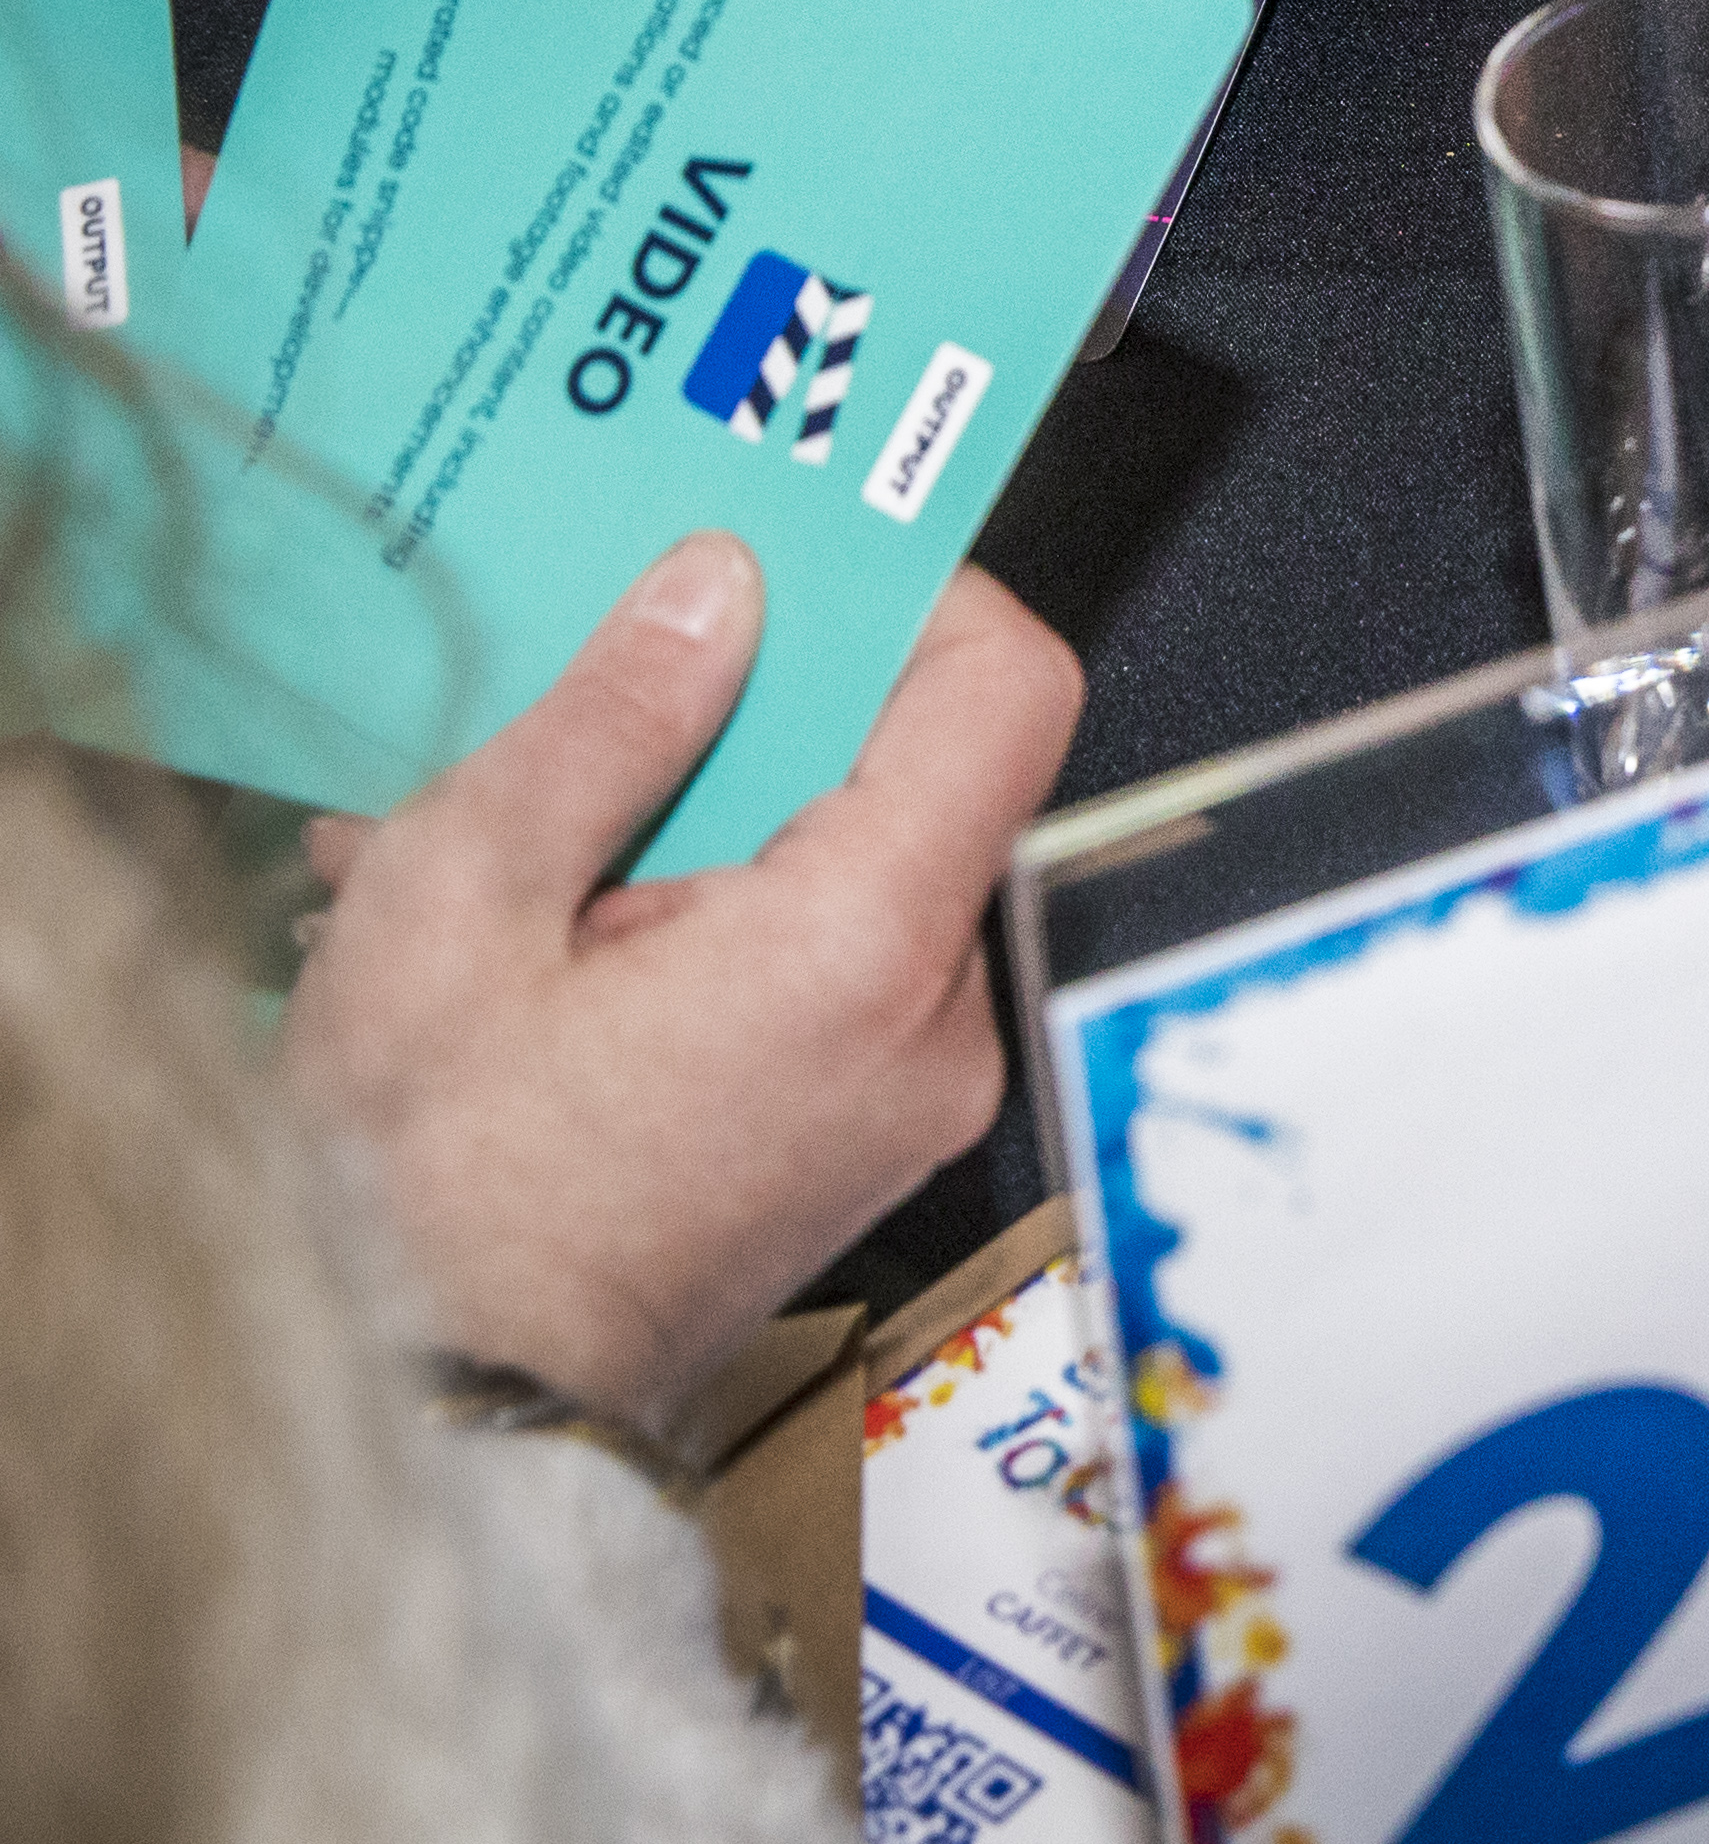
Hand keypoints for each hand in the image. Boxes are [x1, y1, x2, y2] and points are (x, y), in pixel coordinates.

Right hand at [283, 538, 1079, 1436]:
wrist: (427, 1427)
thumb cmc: (425, 1199)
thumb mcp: (460, 904)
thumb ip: (609, 724)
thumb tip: (717, 589)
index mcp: (864, 948)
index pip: (1005, 694)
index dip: (922, 596)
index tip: (806, 560)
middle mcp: (931, 1022)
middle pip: (914, 775)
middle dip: (747, 712)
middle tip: (590, 681)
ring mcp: (906, 1089)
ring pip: (844, 866)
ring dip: (682, 817)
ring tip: (494, 827)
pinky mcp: (856, 1131)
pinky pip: (812, 963)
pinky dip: (689, 916)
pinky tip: (525, 924)